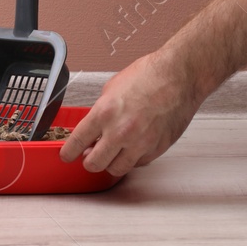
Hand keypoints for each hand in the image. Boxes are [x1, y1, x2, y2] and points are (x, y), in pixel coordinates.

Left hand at [59, 50, 204, 176]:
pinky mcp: (157, 149)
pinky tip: (131, 147)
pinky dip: (132, 158)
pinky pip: (138, 163)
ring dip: (110, 163)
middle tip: (89, 156)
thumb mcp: (112, 89)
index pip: (77, 142)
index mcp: (104, 113)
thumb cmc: (149, 76)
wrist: (179, 76)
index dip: (68, 153)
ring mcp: (140, 143)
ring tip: (111, 154)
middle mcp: (121, 132)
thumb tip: (93, 127)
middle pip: (94, 164)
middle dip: (89, 161)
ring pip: (116, 169)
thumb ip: (100, 112)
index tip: (67, 155)